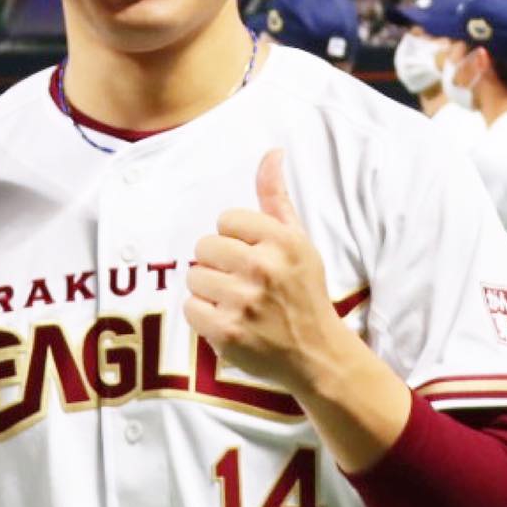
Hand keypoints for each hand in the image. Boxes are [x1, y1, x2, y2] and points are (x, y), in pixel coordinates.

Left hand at [184, 150, 350, 394]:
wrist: (317, 354)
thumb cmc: (303, 291)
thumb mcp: (298, 240)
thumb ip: (276, 197)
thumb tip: (271, 152)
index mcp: (281, 241)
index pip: (225, 220)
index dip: (234, 240)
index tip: (253, 257)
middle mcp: (264, 268)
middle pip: (204, 247)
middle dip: (218, 264)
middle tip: (242, 282)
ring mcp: (244, 302)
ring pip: (193, 276)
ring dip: (209, 290)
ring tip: (235, 302)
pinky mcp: (227, 332)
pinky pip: (189, 308)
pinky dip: (203, 316)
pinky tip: (228, 321)